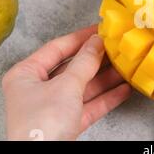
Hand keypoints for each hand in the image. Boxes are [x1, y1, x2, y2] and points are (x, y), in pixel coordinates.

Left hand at [2, 25, 131, 140]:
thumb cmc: (43, 124)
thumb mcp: (66, 86)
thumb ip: (85, 62)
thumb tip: (97, 41)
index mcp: (26, 75)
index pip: (57, 48)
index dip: (81, 37)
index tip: (101, 29)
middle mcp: (38, 89)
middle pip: (73, 68)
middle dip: (97, 59)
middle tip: (117, 47)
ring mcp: (54, 107)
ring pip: (84, 87)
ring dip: (106, 78)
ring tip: (127, 66)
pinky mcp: (67, 123)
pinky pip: (89, 105)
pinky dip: (107, 97)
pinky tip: (124, 88)